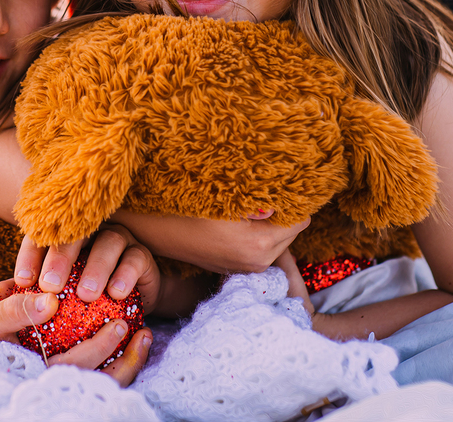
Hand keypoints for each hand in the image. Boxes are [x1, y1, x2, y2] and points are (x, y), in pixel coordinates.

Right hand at [0, 283, 151, 386]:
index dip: (101, 349)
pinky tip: (132, 344)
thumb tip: (50, 299)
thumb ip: (15, 310)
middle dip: (125, 361)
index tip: (120, 325)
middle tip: (141, 332)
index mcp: (32, 375)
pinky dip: (119, 365)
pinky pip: (98, 380)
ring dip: (128, 366)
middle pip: (96, 384)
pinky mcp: (66, 381)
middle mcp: (48, 388)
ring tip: (145, 338)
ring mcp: (58, 389)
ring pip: (101, 387)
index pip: (74, 367)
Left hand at [11, 224, 160, 313]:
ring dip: (95, 268)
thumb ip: (25, 293)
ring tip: (85, 295)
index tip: (22, 280)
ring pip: (107, 243)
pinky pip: (135, 258)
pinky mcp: (142, 255)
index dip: (30, 255)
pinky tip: (116, 293)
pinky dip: (124, 274)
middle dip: (60, 260)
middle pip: (74, 235)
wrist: (128, 305)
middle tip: (50, 286)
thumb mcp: (53, 295)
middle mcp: (91, 231)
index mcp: (64, 237)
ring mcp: (119, 239)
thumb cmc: (82, 296)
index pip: (43, 236)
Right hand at [111, 210, 310, 274]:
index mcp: (258, 244)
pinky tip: (239, 219)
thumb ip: (263, 195)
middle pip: (292, 231)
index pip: (300, 219)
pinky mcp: (235, 267)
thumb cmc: (186, 204)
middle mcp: (257, 262)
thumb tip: (292, 194)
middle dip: (284, 212)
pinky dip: (258, 232)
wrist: (152, 228)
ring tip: (249, 204)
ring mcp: (246, 268)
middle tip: (266, 191)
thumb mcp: (227, 193)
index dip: (293, 199)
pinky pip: (261, 247)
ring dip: (271, 223)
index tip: (283, 184)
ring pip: (278, 239)